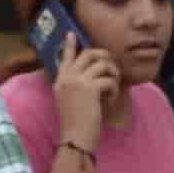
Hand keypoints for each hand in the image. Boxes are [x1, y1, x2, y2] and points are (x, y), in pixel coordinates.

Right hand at [49, 42, 122, 156]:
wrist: (75, 138)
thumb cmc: (75, 124)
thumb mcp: (68, 101)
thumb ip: (75, 87)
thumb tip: (93, 76)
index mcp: (60, 80)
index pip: (65, 57)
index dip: (70, 45)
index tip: (71, 33)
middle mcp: (67, 78)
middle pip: (89, 53)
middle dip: (105, 56)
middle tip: (112, 67)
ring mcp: (77, 82)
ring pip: (102, 64)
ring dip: (113, 74)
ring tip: (113, 87)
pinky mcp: (90, 89)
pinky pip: (109, 80)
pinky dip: (113, 90)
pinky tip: (110, 100)